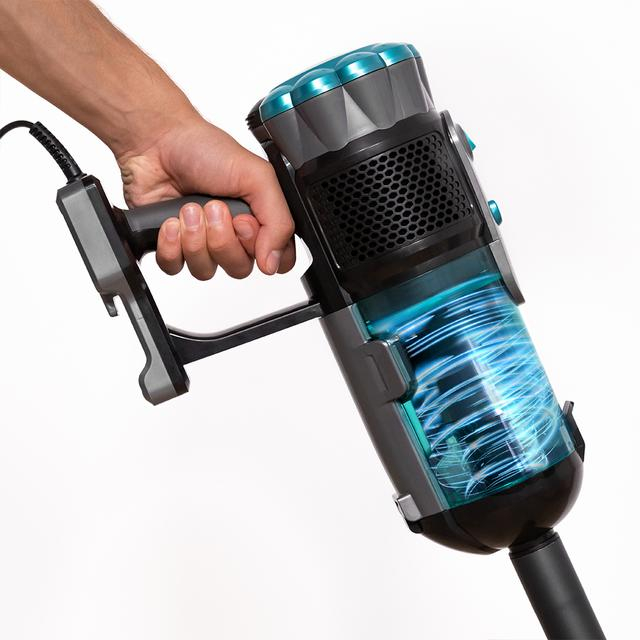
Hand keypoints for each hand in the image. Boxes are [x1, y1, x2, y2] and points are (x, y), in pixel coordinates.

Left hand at [117, 114, 294, 279]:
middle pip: (238, 268)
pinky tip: (170, 221)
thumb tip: (273, 262)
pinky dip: (171, 245)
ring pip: (205, 270)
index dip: (262, 250)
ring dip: (195, 239)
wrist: (158, 141)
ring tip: (189, 208)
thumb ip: (278, 221)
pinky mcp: (173, 246)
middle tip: (214, 208)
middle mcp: (233, 236)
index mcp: (259, 221)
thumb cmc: (205, 150)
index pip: (277, 261)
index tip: (245, 223)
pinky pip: (174, 266)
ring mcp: (202, 243)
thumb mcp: (258, 177)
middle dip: (222, 239)